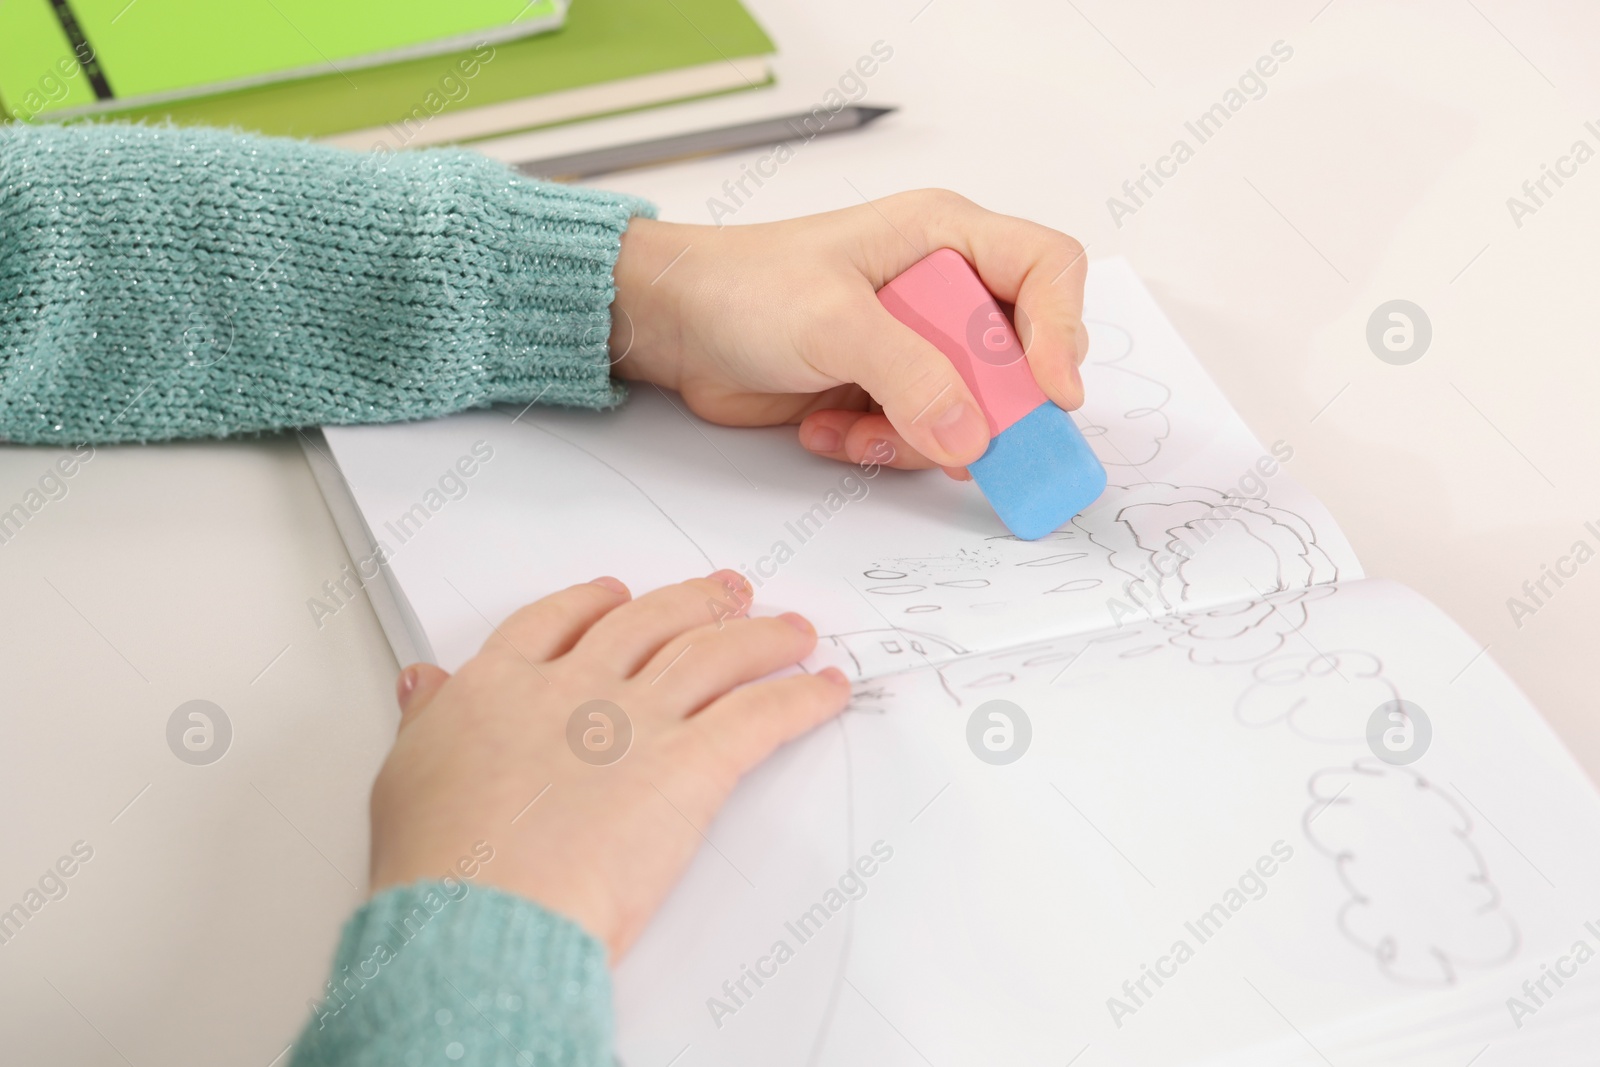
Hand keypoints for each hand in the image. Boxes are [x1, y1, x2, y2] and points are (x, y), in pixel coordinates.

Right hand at [367, 571, 849, 959]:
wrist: (483, 911)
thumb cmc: (439, 863)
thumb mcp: (406, 775)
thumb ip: (426, 719)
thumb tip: (422, 681)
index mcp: (503, 683)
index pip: (558, 620)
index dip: (595, 602)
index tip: (617, 593)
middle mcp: (577, 687)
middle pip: (649, 622)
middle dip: (695, 600)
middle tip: (728, 591)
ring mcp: (637, 721)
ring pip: (713, 653)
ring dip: (762, 637)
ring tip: (791, 629)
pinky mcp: (692, 765)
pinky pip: (761, 716)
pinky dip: (801, 699)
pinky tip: (824, 688)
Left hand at [609, 190, 1087, 474]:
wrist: (675, 327)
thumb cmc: (744, 288)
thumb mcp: (833, 322)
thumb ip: (910, 375)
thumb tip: (974, 435)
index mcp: (944, 237)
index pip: (1046, 269)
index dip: (1063, 330)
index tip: (1052, 396)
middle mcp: (942, 288)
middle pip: (1018, 358)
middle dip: (987, 410)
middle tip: (961, 446)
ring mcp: (917, 345)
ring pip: (972, 412)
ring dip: (918, 438)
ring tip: (854, 427)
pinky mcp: (888, 390)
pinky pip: (921, 437)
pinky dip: (879, 446)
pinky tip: (825, 428)